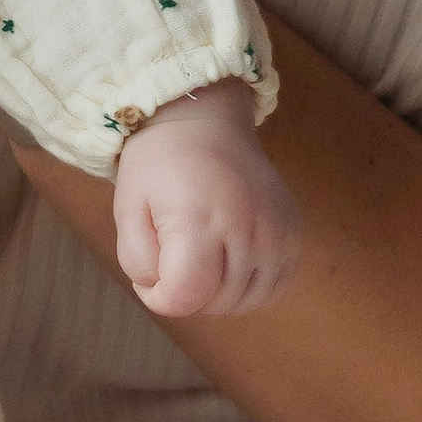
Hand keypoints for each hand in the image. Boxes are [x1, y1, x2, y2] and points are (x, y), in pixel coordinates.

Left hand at [110, 82, 301, 319]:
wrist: (205, 120)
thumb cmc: (160, 163)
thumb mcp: (128, 208)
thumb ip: (138, 260)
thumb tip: (165, 292)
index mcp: (200, 219)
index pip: (186, 296)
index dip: (160, 298)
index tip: (150, 276)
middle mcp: (247, 227)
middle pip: (217, 302)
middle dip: (187, 294)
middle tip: (172, 260)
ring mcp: (277, 230)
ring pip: (248, 300)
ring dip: (219, 295)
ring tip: (200, 261)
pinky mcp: (293, 229)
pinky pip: (275, 285)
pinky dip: (250, 287)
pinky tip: (229, 263)